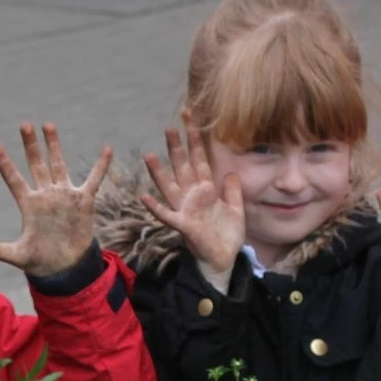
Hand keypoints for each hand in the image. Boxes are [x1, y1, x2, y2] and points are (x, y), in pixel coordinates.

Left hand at [0, 122, 112, 275]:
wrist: (65, 267)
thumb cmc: (40, 260)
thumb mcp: (16, 255)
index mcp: (29, 205)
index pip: (13, 179)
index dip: (4, 163)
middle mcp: (45, 195)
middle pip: (36, 165)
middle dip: (30, 145)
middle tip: (24, 125)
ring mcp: (64, 196)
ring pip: (59, 165)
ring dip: (54, 146)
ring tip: (48, 125)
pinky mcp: (83, 201)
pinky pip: (94, 180)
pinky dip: (101, 166)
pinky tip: (106, 149)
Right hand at [140, 112, 244, 288]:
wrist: (224, 260)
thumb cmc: (227, 236)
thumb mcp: (236, 209)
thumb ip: (233, 191)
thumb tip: (232, 173)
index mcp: (205, 190)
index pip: (199, 160)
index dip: (195, 141)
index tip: (190, 120)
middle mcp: (192, 197)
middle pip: (182, 168)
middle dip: (177, 149)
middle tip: (169, 128)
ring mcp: (186, 210)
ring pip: (170, 187)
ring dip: (160, 173)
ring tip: (149, 156)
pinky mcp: (184, 226)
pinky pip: (167, 215)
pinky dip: (156, 207)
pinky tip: (144, 197)